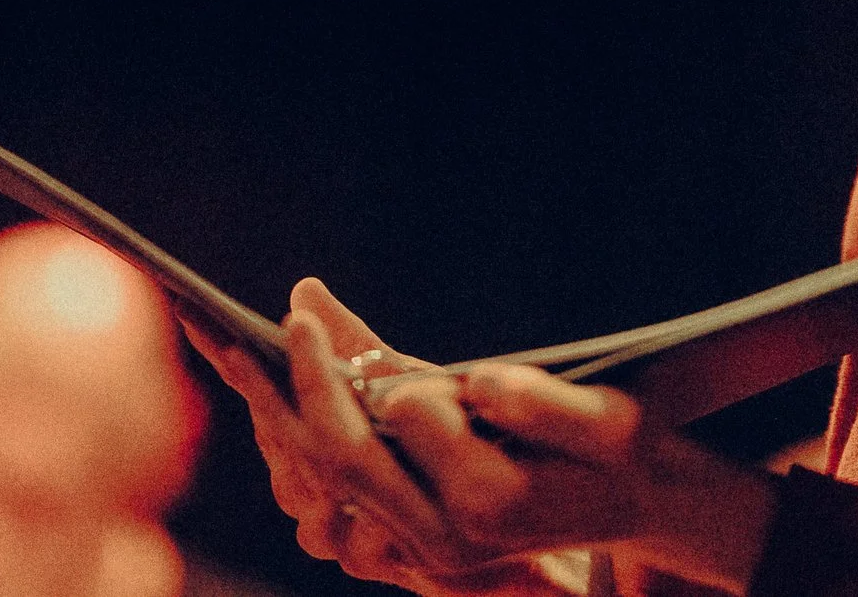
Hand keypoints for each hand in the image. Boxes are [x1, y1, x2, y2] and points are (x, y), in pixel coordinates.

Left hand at [187, 280, 776, 593]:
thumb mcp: (604, 422)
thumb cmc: (620, 451)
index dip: (363, 361)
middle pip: (345, 458)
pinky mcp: (405, 530)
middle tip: (282, 315)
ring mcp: (417, 543)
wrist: (628, 504)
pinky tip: (266, 383)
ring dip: (278, 411)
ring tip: (228, 347)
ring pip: (326, 477)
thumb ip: (544, 405)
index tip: (325, 314)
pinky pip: (332, 481)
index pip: (404, 422)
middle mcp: (439, 536)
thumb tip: (478, 385)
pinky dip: (294, 432)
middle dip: (303, 383)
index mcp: (484, 504)